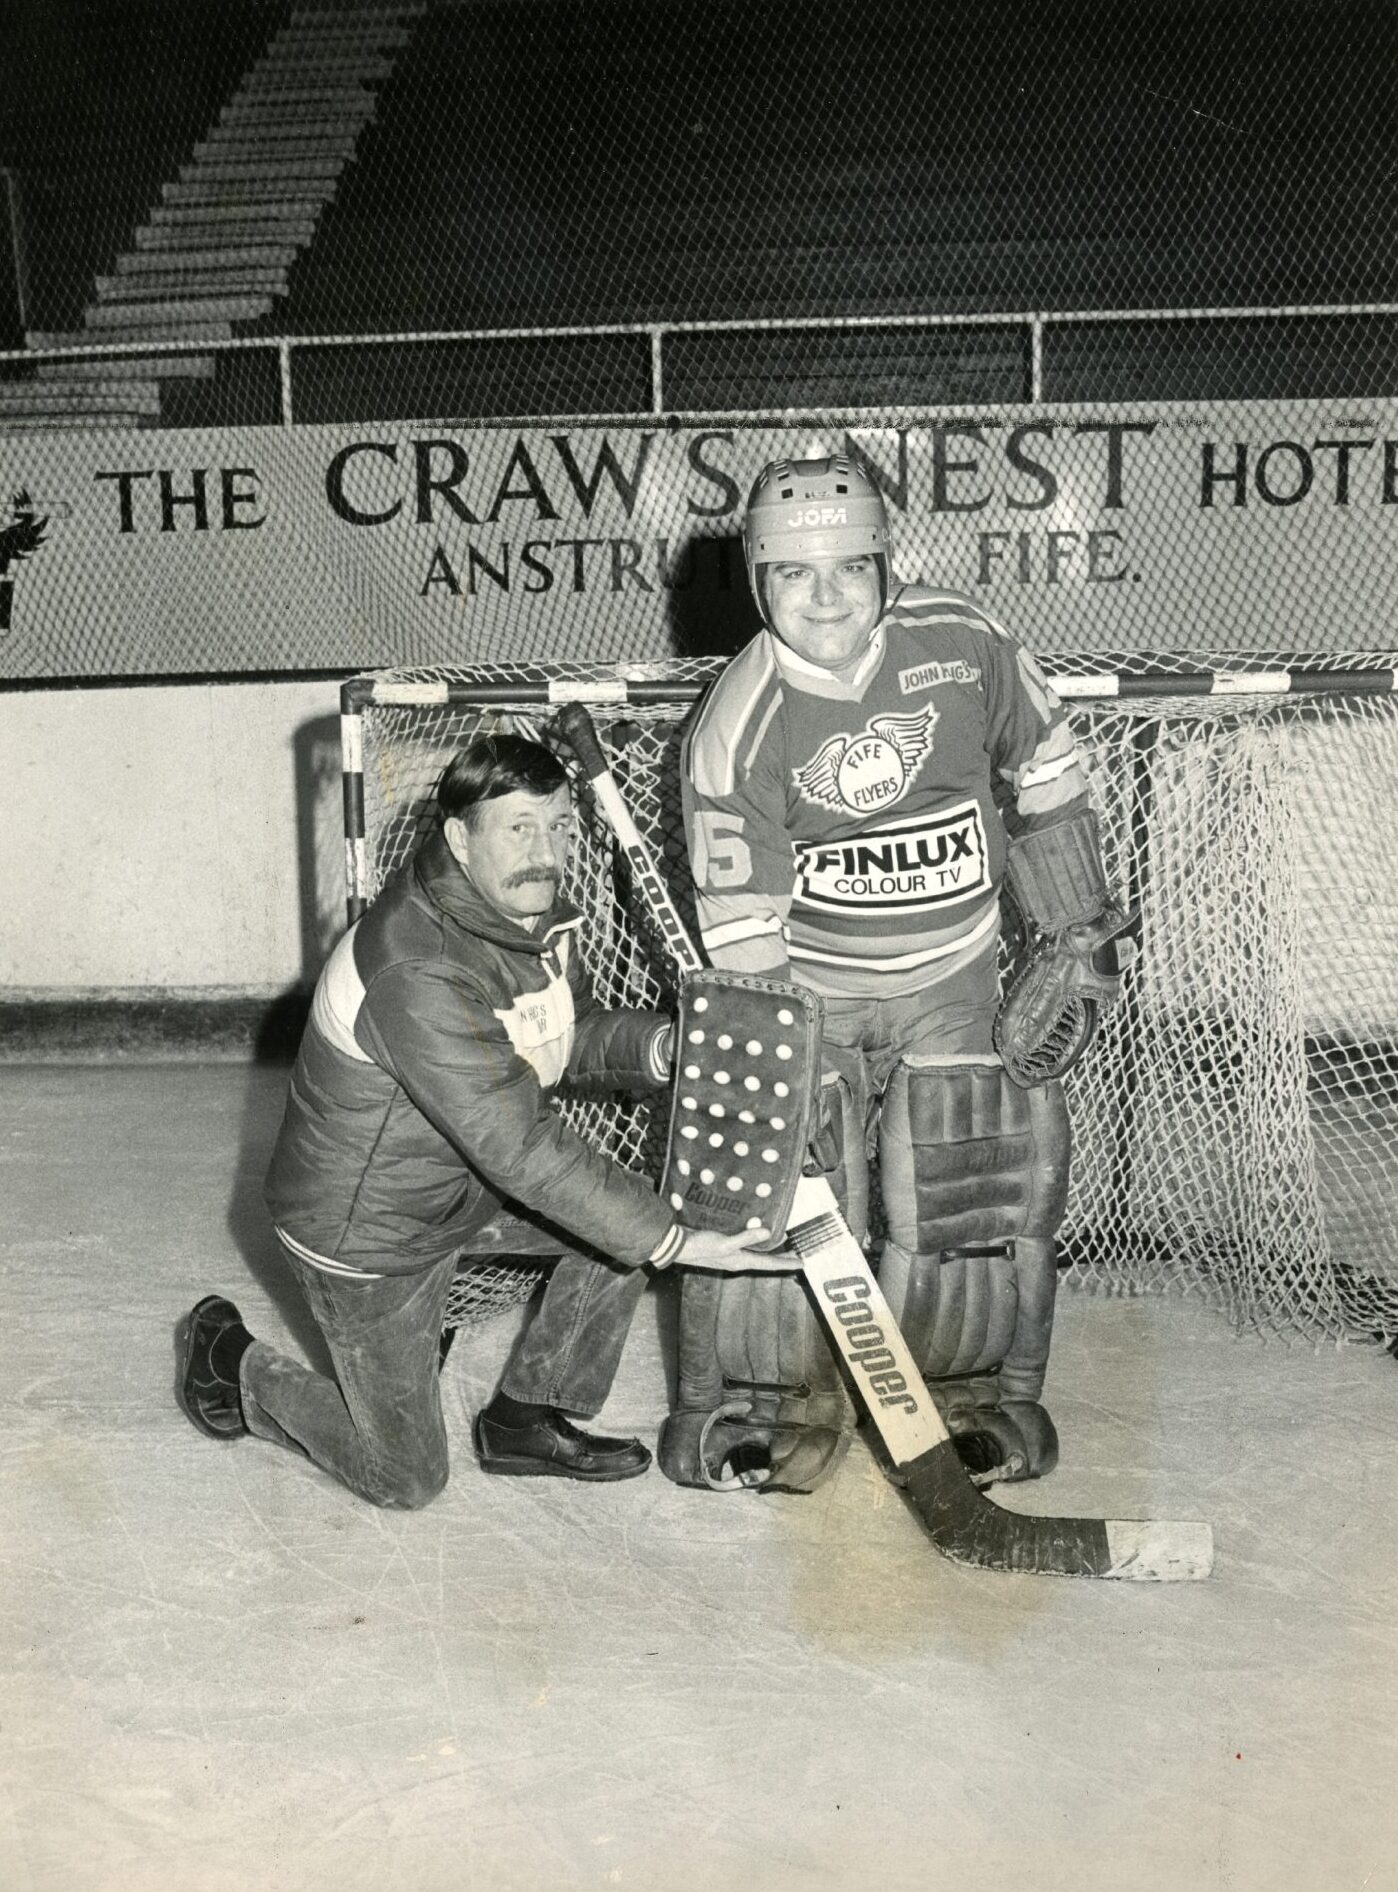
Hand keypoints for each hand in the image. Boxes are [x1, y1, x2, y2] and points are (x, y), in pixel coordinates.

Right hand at [671, 1225, 796, 1273]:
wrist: (677, 1246)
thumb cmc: (700, 1246)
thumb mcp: (724, 1243)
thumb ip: (746, 1238)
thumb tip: (768, 1233)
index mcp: (740, 1261)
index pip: (769, 1264)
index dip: (786, 1263)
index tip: (803, 1263)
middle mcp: (738, 1260)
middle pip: (765, 1260)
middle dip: (782, 1257)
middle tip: (798, 1251)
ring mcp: (730, 1254)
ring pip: (757, 1254)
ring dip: (770, 1250)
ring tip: (783, 1243)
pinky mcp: (724, 1246)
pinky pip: (747, 1246)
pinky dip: (756, 1241)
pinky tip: (756, 1233)